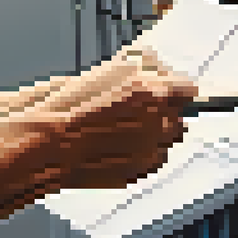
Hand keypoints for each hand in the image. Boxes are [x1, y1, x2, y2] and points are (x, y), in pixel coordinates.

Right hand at [14, 46, 198, 189]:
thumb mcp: (113, 67)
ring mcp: (151, 151)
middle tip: (137, 106)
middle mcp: (160, 123)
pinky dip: (140, 152)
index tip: (167, 88)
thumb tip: (159, 68)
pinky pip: (151, 159)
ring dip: (153, 131)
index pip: (187, 89)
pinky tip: (116, 143)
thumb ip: (146, 66)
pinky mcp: (139, 171)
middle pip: (178, 115)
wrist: (50, 142)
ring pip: (166, 139)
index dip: (174, 87)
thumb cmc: (73, 104)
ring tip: (121, 126)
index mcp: (157, 92)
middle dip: (163, 110)